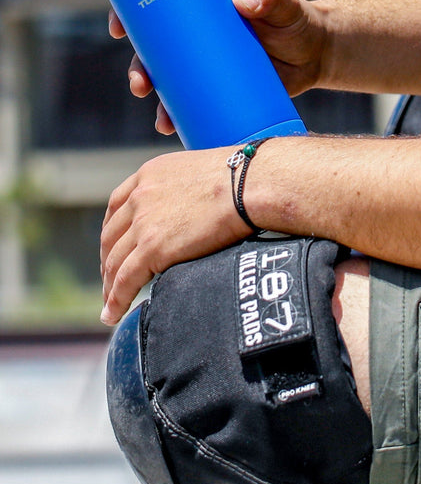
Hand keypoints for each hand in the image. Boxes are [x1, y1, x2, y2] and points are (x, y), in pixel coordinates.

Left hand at [99, 148, 251, 323]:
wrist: (250, 184)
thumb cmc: (240, 177)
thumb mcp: (197, 170)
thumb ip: (181, 188)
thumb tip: (191, 207)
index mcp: (149, 174)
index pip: (117, 206)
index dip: (112, 231)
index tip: (113, 247)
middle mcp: (140, 196)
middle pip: (111, 237)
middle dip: (108, 261)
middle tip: (112, 279)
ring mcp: (143, 223)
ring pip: (115, 262)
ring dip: (110, 286)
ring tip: (110, 304)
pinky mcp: (153, 247)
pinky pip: (125, 280)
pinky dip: (116, 300)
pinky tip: (113, 313)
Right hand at [109, 0, 329, 135]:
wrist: (319, 54)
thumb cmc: (298, 22)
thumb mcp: (284, 5)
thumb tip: (243, 1)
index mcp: (205, 12)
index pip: (159, 9)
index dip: (132, 16)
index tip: (118, 27)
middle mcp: (199, 40)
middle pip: (155, 53)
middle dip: (139, 70)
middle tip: (141, 86)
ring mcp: (208, 68)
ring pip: (170, 84)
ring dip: (156, 102)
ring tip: (161, 119)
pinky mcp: (221, 92)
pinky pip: (191, 107)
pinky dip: (179, 119)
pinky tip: (175, 132)